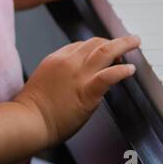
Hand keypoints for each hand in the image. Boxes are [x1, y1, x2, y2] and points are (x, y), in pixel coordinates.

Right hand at [14, 35, 140, 145]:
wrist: (28, 121)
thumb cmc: (31, 109)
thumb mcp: (43, 82)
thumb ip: (58, 76)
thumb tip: (72, 80)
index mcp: (56, 59)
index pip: (80, 45)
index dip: (96, 46)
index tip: (106, 50)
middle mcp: (68, 62)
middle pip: (94, 43)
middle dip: (111, 42)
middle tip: (124, 46)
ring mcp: (78, 76)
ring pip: (104, 51)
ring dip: (122, 44)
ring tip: (135, 42)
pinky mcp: (86, 92)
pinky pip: (108, 75)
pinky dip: (121, 70)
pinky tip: (130, 69)